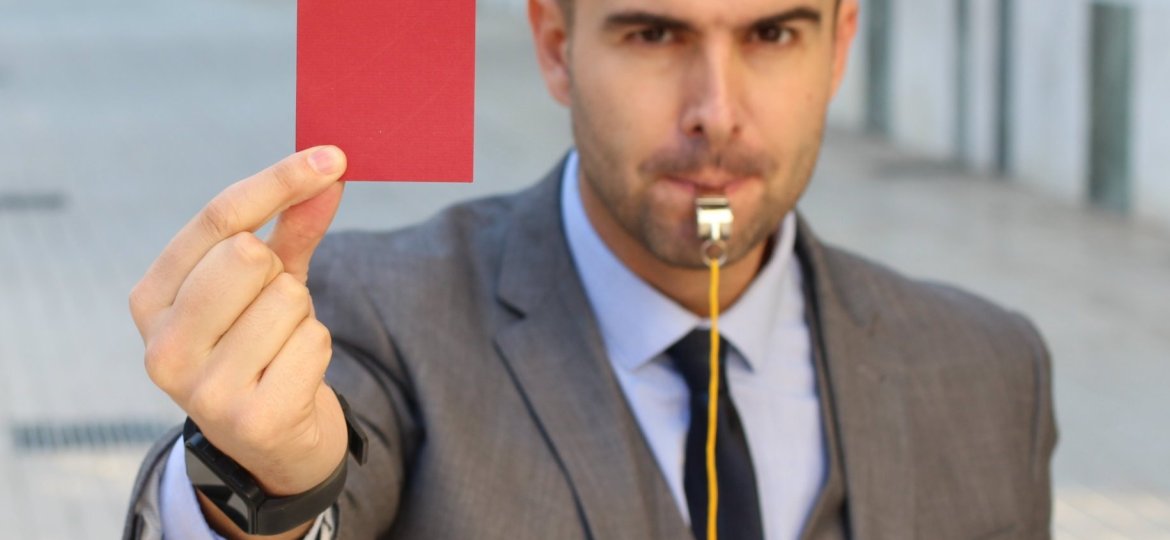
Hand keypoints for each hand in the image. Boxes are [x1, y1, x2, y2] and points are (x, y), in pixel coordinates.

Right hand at [130, 146, 349, 503]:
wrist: (274, 447)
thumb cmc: (264, 348)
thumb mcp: (269, 284)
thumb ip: (291, 227)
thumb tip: (330, 171)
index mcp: (152, 300)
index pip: (217, 218)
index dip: (279, 181)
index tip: (331, 157)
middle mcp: (163, 346)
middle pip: (248, 254)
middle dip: (280, 274)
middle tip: (274, 312)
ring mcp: (202, 389)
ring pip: (288, 299)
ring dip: (302, 318)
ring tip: (281, 350)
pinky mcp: (251, 419)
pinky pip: (313, 342)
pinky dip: (317, 350)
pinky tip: (293, 377)